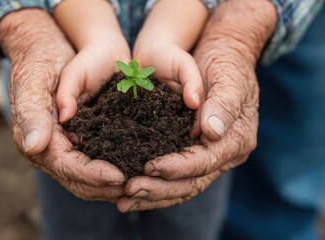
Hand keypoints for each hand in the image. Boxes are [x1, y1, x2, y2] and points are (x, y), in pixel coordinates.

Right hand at [0, 9, 124, 200]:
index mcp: (37, 139)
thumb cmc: (42, 61)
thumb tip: (35, 146)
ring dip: (110, 184)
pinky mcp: (81, 137)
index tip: (119, 177)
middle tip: (135, 186)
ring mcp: (66, 144)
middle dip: (105, 187)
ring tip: (138, 182)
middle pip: (78, 179)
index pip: (66, 166)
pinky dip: (112, 169)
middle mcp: (50, 148)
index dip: (92, 175)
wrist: (52, 48)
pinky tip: (132, 168)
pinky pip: (96, 160)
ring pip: (88, 177)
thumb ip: (33, 113)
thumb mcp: (35, 81)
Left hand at [117, 0, 276, 211]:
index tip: (149, 167)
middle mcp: (224, 154)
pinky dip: (155, 185)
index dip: (177, 168)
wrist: (224, 57)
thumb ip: (223, 104)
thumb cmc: (227, 65)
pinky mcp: (192, 152)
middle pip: (192, 182)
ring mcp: (209, 156)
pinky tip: (133, 191)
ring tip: (124, 201)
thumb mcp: (229, 79)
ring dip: (153, 195)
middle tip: (129, 191)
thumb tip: (212, 132)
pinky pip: (174, 176)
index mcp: (236, 140)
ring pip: (181, 185)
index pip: (205, 162)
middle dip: (160, 189)